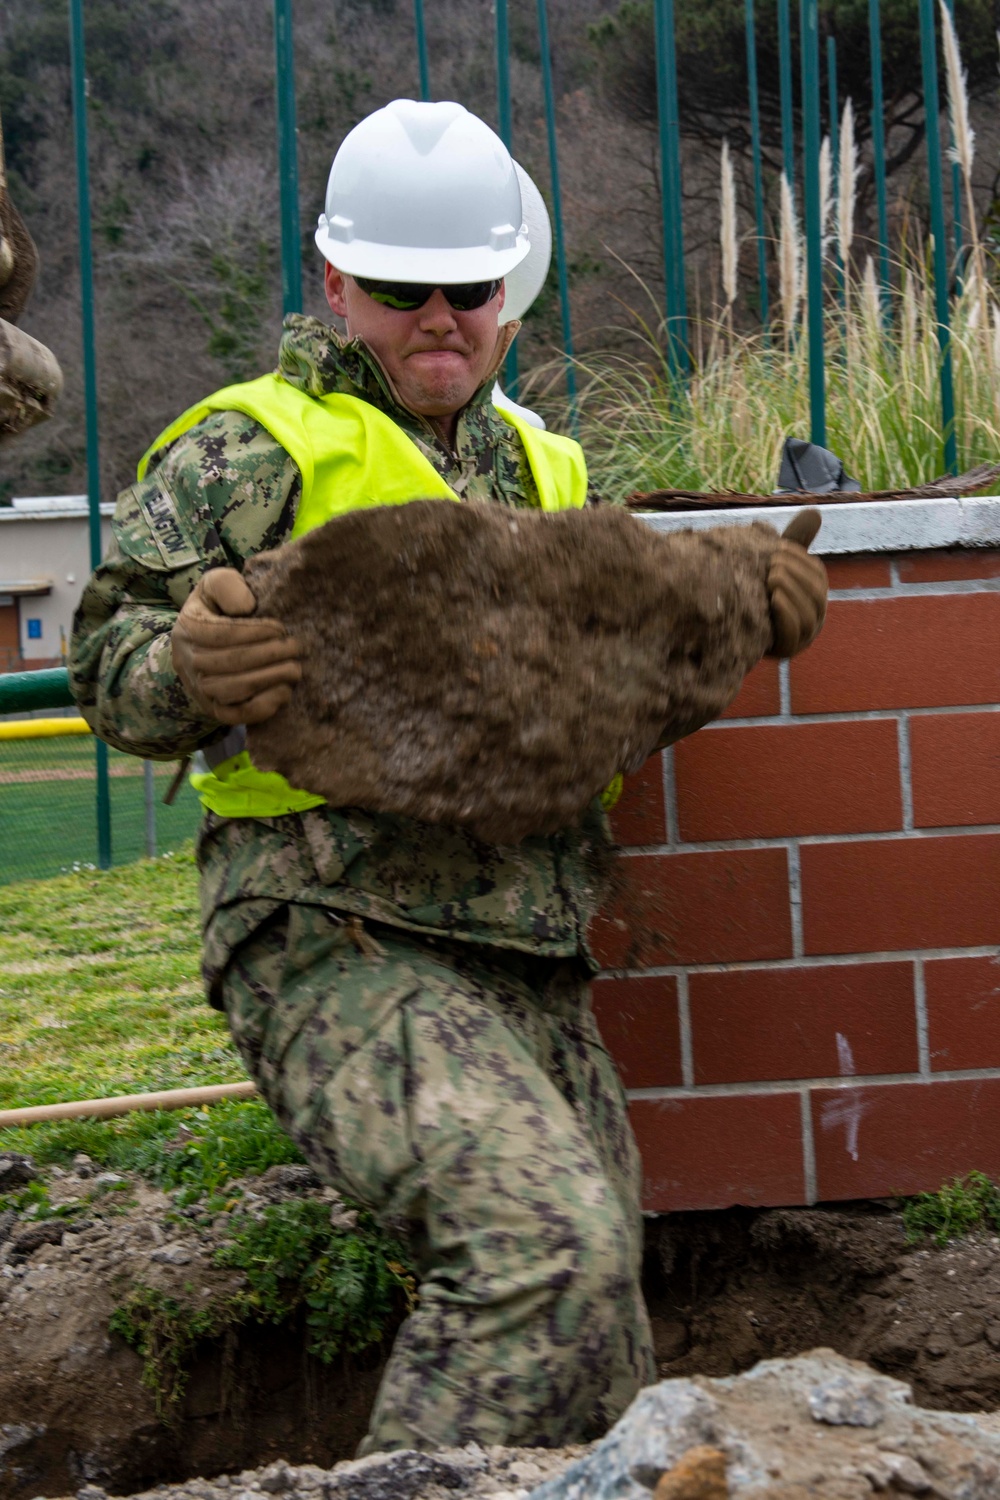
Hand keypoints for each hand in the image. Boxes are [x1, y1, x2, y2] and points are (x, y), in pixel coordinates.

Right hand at [171, 567, 301, 725]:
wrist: (199, 647)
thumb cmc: (216, 610)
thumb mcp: (215, 586)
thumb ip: (226, 586)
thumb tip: (246, 606)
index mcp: (188, 628)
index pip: (220, 634)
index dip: (254, 632)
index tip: (280, 628)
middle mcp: (188, 661)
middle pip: (228, 663)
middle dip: (268, 655)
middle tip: (296, 647)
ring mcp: (199, 689)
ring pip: (231, 690)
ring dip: (267, 679)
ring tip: (294, 668)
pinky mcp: (213, 710)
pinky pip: (234, 716)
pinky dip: (261, 707)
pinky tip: (284, 692)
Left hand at [767, 508, 827, 657]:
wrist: (731, 629)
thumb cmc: (757, 591)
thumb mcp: (775, 565)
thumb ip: (795, 543)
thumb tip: (815, 512)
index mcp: (813, 594)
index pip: (817, 575)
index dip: (801, 560)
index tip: (780, 548)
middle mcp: (814, 616)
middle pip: (816, 594)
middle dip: (796, 575)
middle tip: (772, 563)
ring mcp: (802, 636)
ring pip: (808, 613)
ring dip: (791, 592)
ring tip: (771, 578)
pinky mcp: (787, 649)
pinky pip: (794, 633)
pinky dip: (786, 614)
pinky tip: (773, 598)